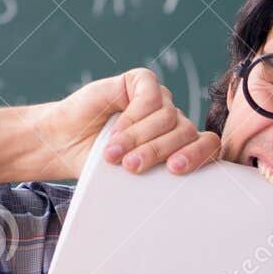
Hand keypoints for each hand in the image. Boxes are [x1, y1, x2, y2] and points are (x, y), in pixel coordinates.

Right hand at [31, 67, 219, 178]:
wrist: (65, 144)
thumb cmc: (99, 164)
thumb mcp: (134, 177)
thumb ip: (159, 177)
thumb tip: (184, 192)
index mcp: (180, 145)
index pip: (208, 145)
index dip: (199, 155)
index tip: (175, 169)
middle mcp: (174, 120)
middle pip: (186, 132)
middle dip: (158, 151)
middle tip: (133, 168)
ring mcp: (159, 99)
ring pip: (167, 116)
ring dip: (139, 138)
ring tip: (114, 155)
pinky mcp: (141, 81)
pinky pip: (150, 96)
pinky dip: (133, 118)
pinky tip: (115, 133)